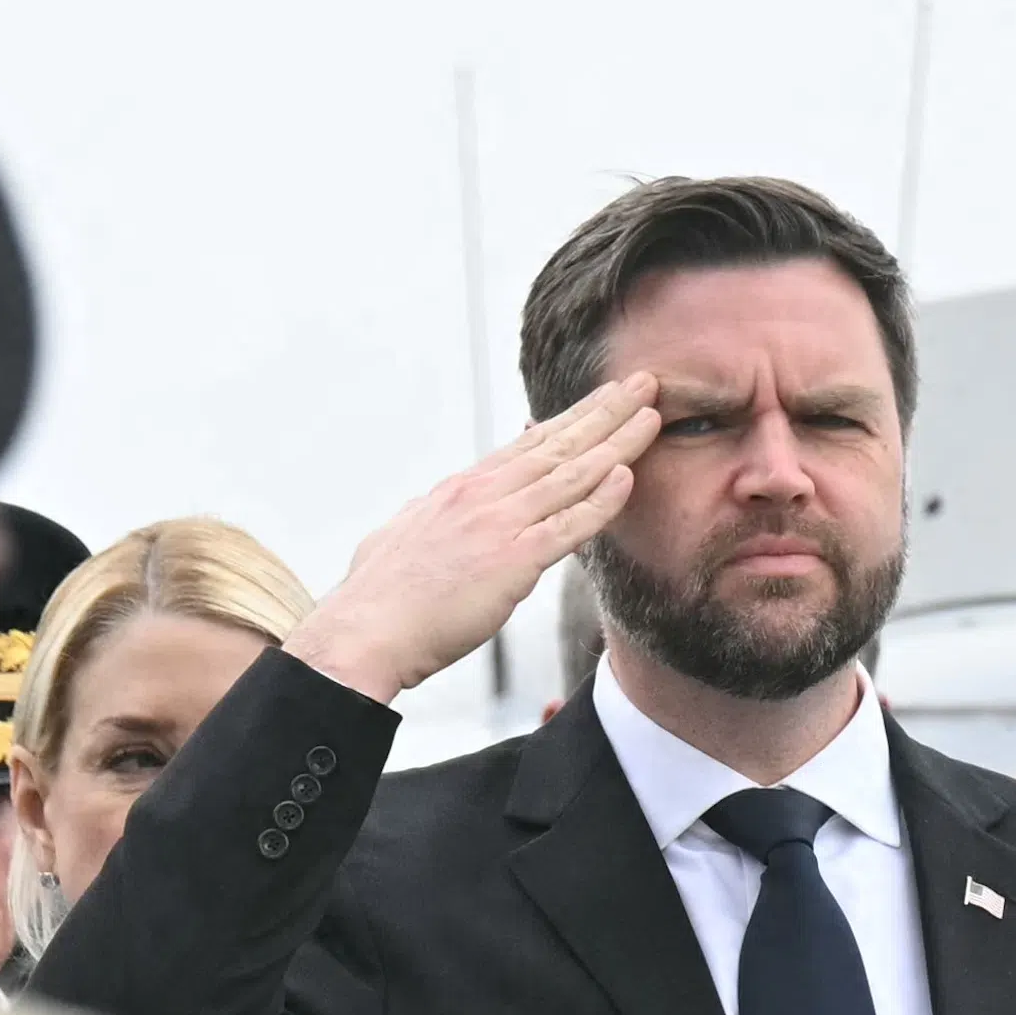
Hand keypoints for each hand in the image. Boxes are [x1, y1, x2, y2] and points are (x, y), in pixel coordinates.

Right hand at [303, 377, 658, 711]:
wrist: (362, 632)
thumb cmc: (375, 598)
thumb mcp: (400, 536)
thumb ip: (427, 516)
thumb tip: (428, 507)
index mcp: (461, 489)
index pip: (528, 444)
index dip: (571, 418)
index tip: (601, 398)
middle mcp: (484, 495)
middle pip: (559, 443)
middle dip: (606, 410)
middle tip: (644, 382)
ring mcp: (499, 524)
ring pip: (572, 473)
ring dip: (618, 441)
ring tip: (653, 414)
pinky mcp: (512, 561)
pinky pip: (569, 525)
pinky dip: (601, 500)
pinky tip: (628, 476)